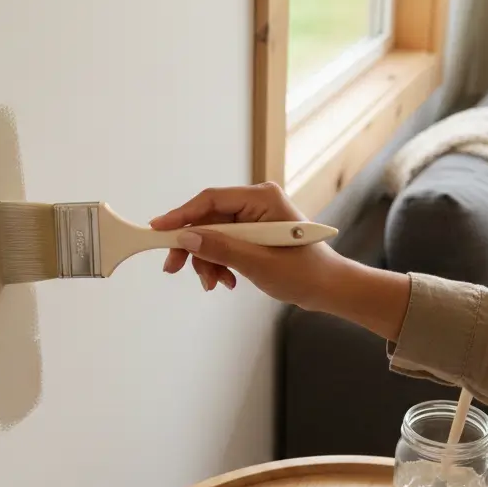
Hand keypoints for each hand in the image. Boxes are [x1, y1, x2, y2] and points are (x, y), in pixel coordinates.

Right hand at [150, 182, 343, 309]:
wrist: (328, 288)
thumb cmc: (305, 273)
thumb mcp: (258, 263)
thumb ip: (220, 249)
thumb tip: (186, 239)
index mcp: (262, 198)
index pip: (210, 200)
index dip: (181, 215)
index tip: (158, 229)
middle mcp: (256, 202)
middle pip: (208, 220)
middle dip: (194, 247)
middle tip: (174, 268)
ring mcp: (255, 218)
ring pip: (212, 235)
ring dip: (208, 261)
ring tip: (216, 283)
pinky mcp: (254, 233)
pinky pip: (224, 244)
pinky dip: (219, 263)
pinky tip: (226, 281)